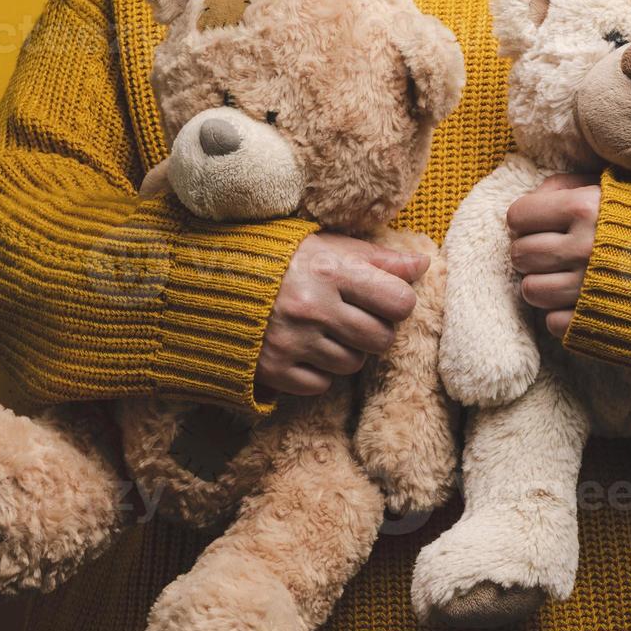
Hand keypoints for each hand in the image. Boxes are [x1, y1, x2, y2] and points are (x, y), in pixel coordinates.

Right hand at [256, 232, 427, 397]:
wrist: (207, 280)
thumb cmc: (278, 258)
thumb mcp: (327, 245)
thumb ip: (377, 257)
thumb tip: (423, 263)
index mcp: (331, 271)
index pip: (400, 302)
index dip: (397, 302)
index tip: (381, 298)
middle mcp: (314, 307)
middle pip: (381, 339)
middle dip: (375, 331)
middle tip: (354, 317)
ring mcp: (293, 340)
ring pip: (353, 364)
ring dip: (346, 351)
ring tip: (325, 330)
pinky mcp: (273, 368)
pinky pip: (321, 385)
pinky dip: (317, 372)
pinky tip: (304, 349)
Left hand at [506, 173, 600, 337]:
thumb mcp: (624, 188)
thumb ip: (574, 185)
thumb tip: (536, 198)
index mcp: (586, 208)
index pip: (518, 215)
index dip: (526, 220)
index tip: (539, 224)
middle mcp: (582, 248)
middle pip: (520, 254)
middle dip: (532, 252)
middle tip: (554, 253)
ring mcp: (587, 289)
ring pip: (531, 291)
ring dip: (544, 285)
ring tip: (568, 278)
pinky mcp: (595, 322)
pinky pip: (552, 322)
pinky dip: (564, 314)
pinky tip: (584, 302)